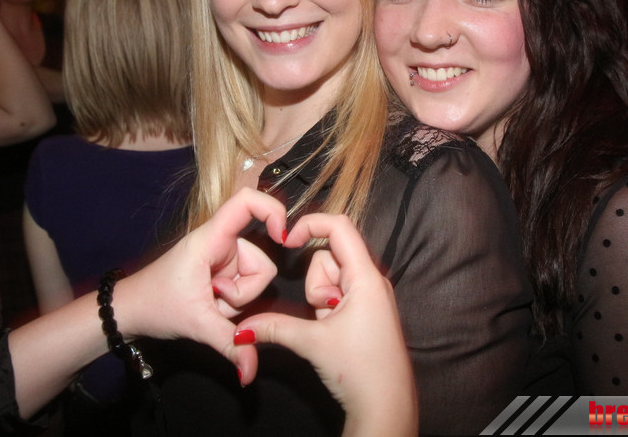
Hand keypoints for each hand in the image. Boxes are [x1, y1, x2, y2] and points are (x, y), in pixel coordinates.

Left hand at [112, 187, 286, 383]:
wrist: (131, 311)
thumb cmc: (155, 303)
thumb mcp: (197, 325)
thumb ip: (231, 345)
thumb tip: (251, 372)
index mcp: (211, 238)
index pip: (247, 202)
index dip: (274, 210)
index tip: (283, 237)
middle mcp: (221, 242)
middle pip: (262, 260)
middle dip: (244, 291)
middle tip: (212, 298)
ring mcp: (224, 257)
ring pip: (256, 279)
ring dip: (236, 299)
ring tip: (208, 302)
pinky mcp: (223, 270)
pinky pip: (245, 287)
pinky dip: (233, 302)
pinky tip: (211, 304)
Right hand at [236, 214, 416, 434]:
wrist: (385, 405)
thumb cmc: (361, 370)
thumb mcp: (312, 342)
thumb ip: (274, 327)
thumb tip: (241, 328)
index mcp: (366, 277)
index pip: (340, 226)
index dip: (310, 223)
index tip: (287, 238)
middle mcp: (371, 280)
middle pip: (328, 255)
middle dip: (314, 282)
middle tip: (323, 314)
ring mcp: (370, 295)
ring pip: (329, 277)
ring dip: (320, 299)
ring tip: (331, 327)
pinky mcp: (366, 310)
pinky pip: (337, 295)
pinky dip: (327, 309)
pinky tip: (334, 333)